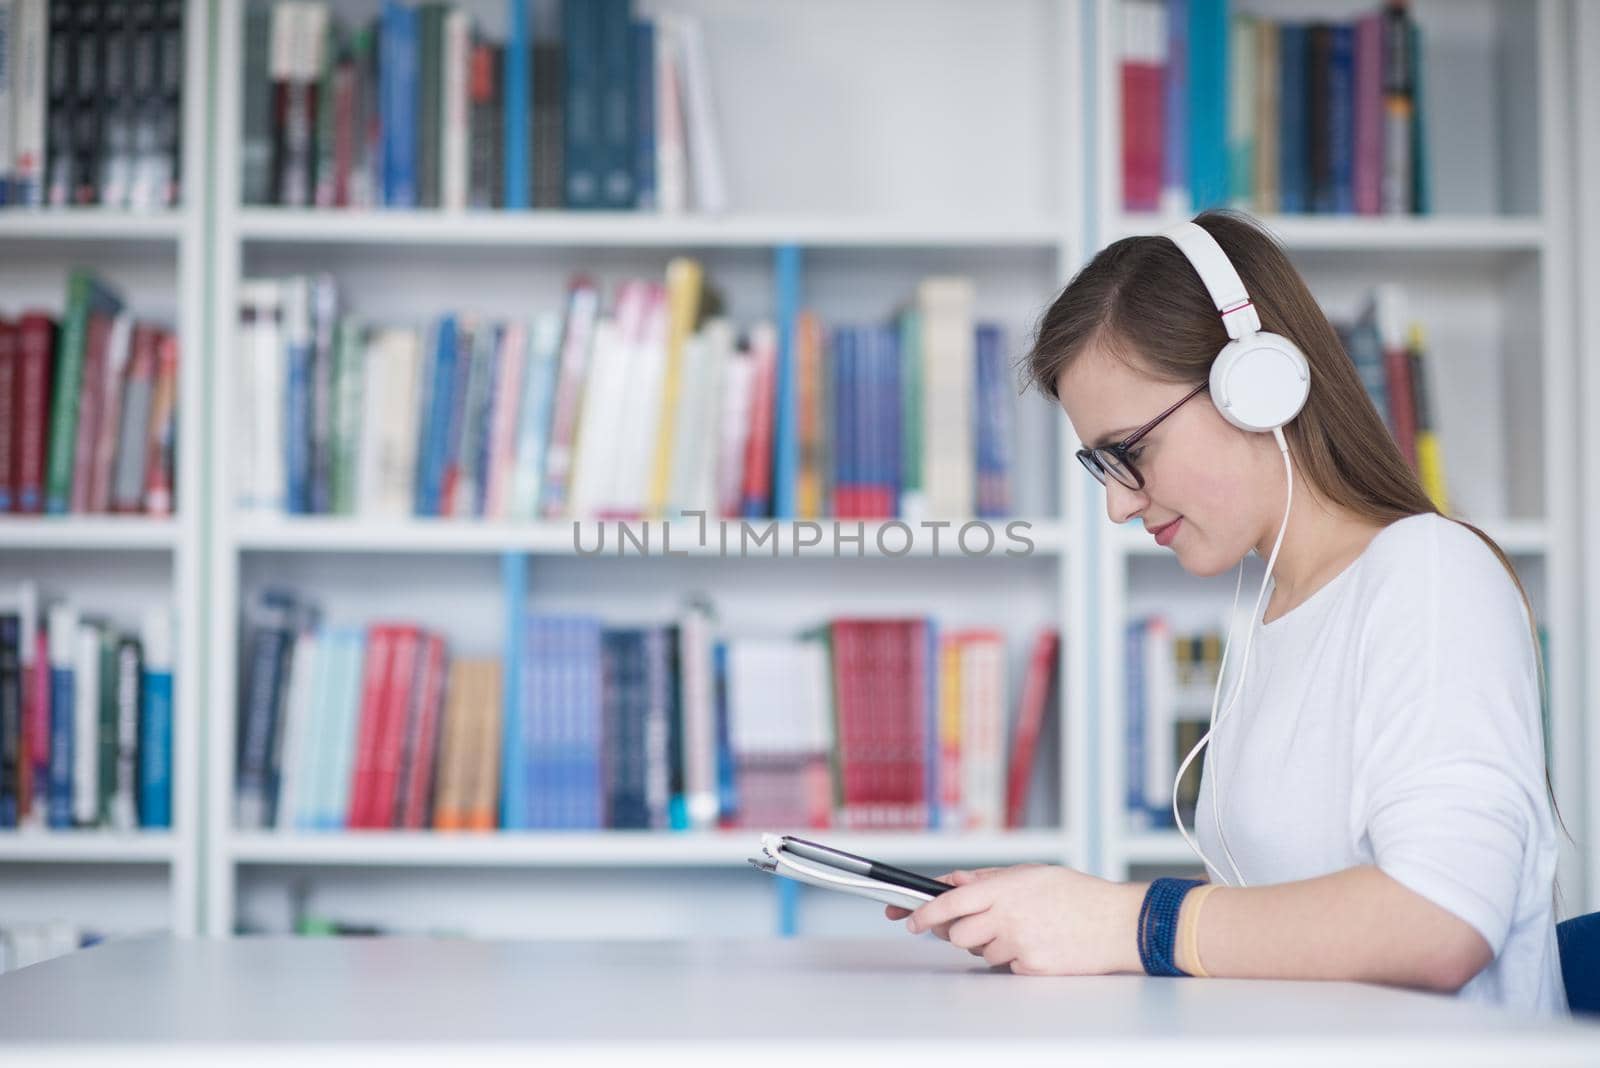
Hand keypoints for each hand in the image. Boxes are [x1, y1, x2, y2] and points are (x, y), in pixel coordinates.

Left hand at [895, 864, 1147, 975]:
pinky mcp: (1032, 968)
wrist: (1116, 923)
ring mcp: (1020, 945)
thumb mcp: (1030, 873)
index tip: (910, 919)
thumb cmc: (1076, 894)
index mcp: (1005, 889)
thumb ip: (988, 879)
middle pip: (957, 935)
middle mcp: (1008, 917)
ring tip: (1023, 929)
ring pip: (982, 953)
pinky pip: (1006, 967)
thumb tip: (952, 881)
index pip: (950, 902)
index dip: (924, 912)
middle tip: (973, 926)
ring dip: (991, 944)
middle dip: (957, 933)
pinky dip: (1014, 958)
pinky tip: (1037, 943)